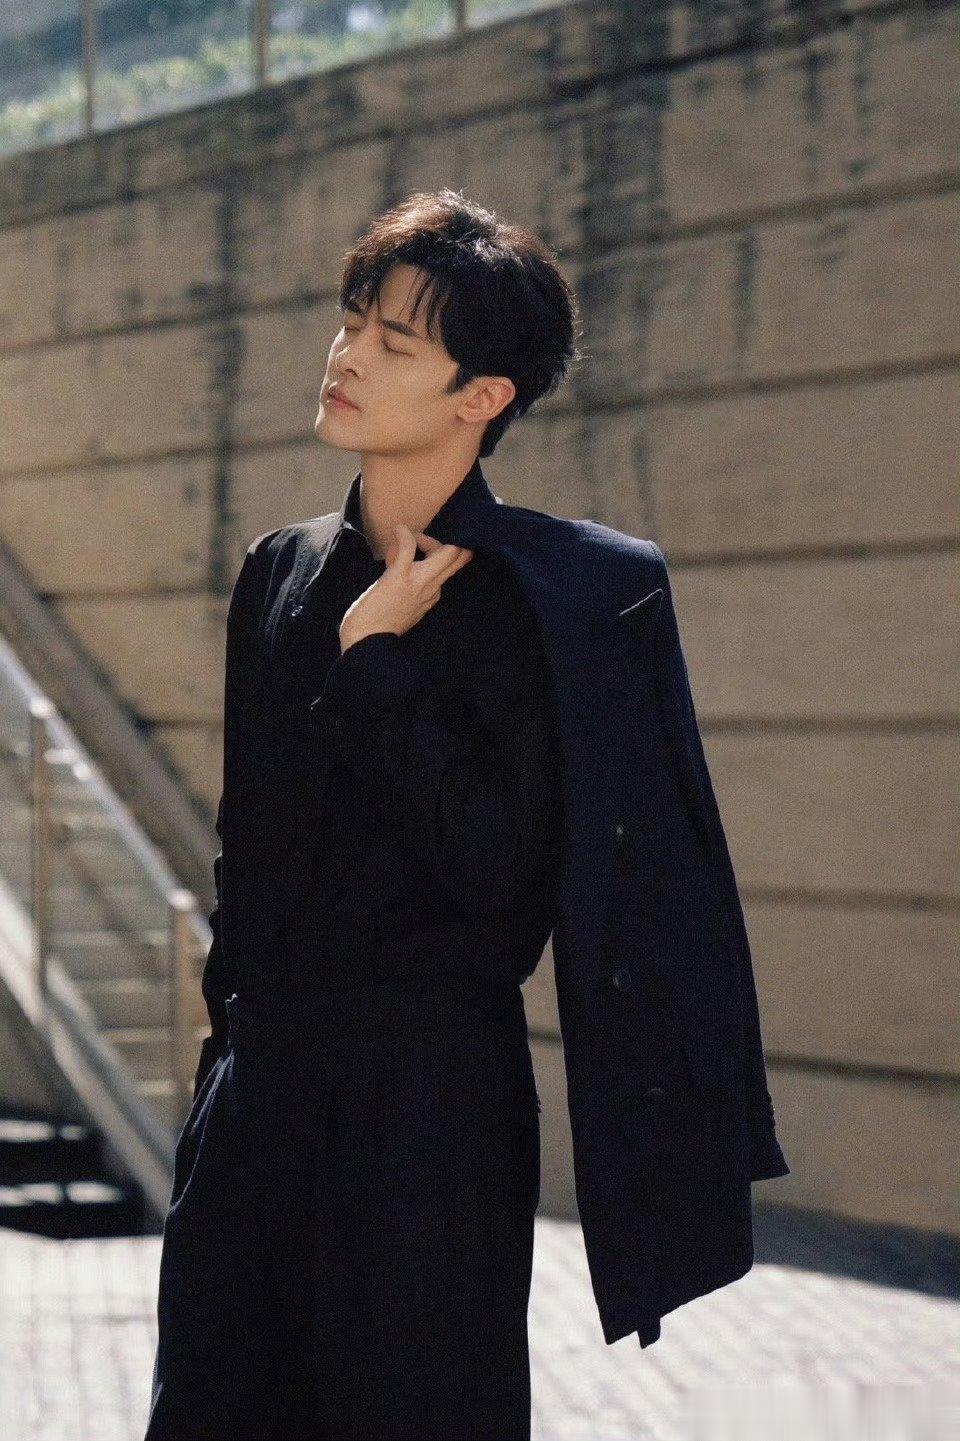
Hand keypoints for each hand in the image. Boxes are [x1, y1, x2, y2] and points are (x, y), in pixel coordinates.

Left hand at [339, 524, 472, 650]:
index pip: (454, 566)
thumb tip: (401, 560)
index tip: (421, 553)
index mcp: (433, 595)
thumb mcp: (405, 606)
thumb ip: (411, 586)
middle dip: (441, 541)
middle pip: (457, 556)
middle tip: (418, 544)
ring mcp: (417, 582)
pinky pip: (409, 548)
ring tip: (403, 543)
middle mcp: (432, 589)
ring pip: (444, 551)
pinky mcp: (399, 577)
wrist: (365, 641)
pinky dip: (406, 534)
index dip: (444, 551)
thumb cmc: (379, 625)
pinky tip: (398, 529)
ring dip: (424, 538)